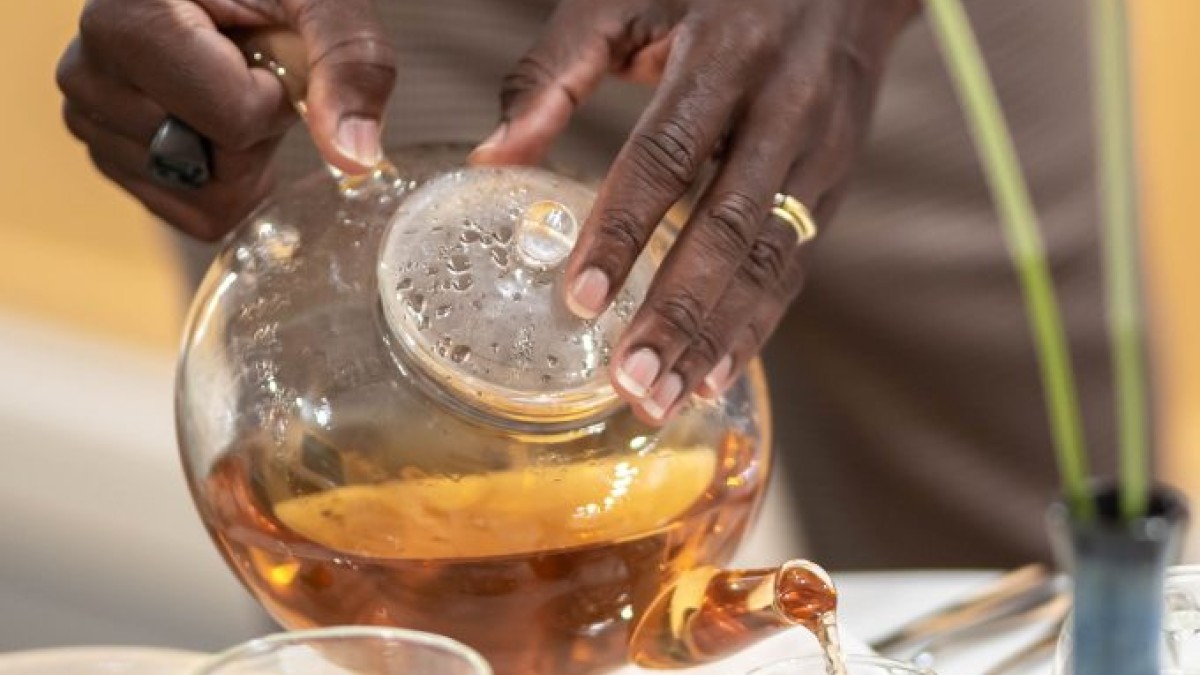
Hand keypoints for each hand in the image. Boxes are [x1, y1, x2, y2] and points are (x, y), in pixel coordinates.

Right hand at [56, 0, 394, 240]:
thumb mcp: (325, 2)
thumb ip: (350, 64)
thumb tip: (353, 157)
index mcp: (130, 20)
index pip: (233, 120)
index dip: (275, 100)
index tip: (265, 55)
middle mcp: (88, 72)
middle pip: (211, 167)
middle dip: (256, 135)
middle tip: (248, 74)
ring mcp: (90, 120)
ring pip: (200, 197)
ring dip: (239, 158)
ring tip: (228, 91)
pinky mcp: (107, 155)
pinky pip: (189, 213)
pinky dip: (223, 184)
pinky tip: (218, 126)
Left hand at [471, 0, 915, 423]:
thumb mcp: (629, 2)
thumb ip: (555, 72)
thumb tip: (492, 158)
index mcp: (725, 55)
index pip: (669, 156)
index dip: (625, 231)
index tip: (581, 300)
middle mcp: (785, 108)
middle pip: (729, 227)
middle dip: (678, 312)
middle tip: (631, 383)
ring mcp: (821, 151)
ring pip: (770, 261)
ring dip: (717, 338)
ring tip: (666, 400)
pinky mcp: (834, 184)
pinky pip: (793, 266)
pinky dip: (754, 325)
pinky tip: (714, 374)